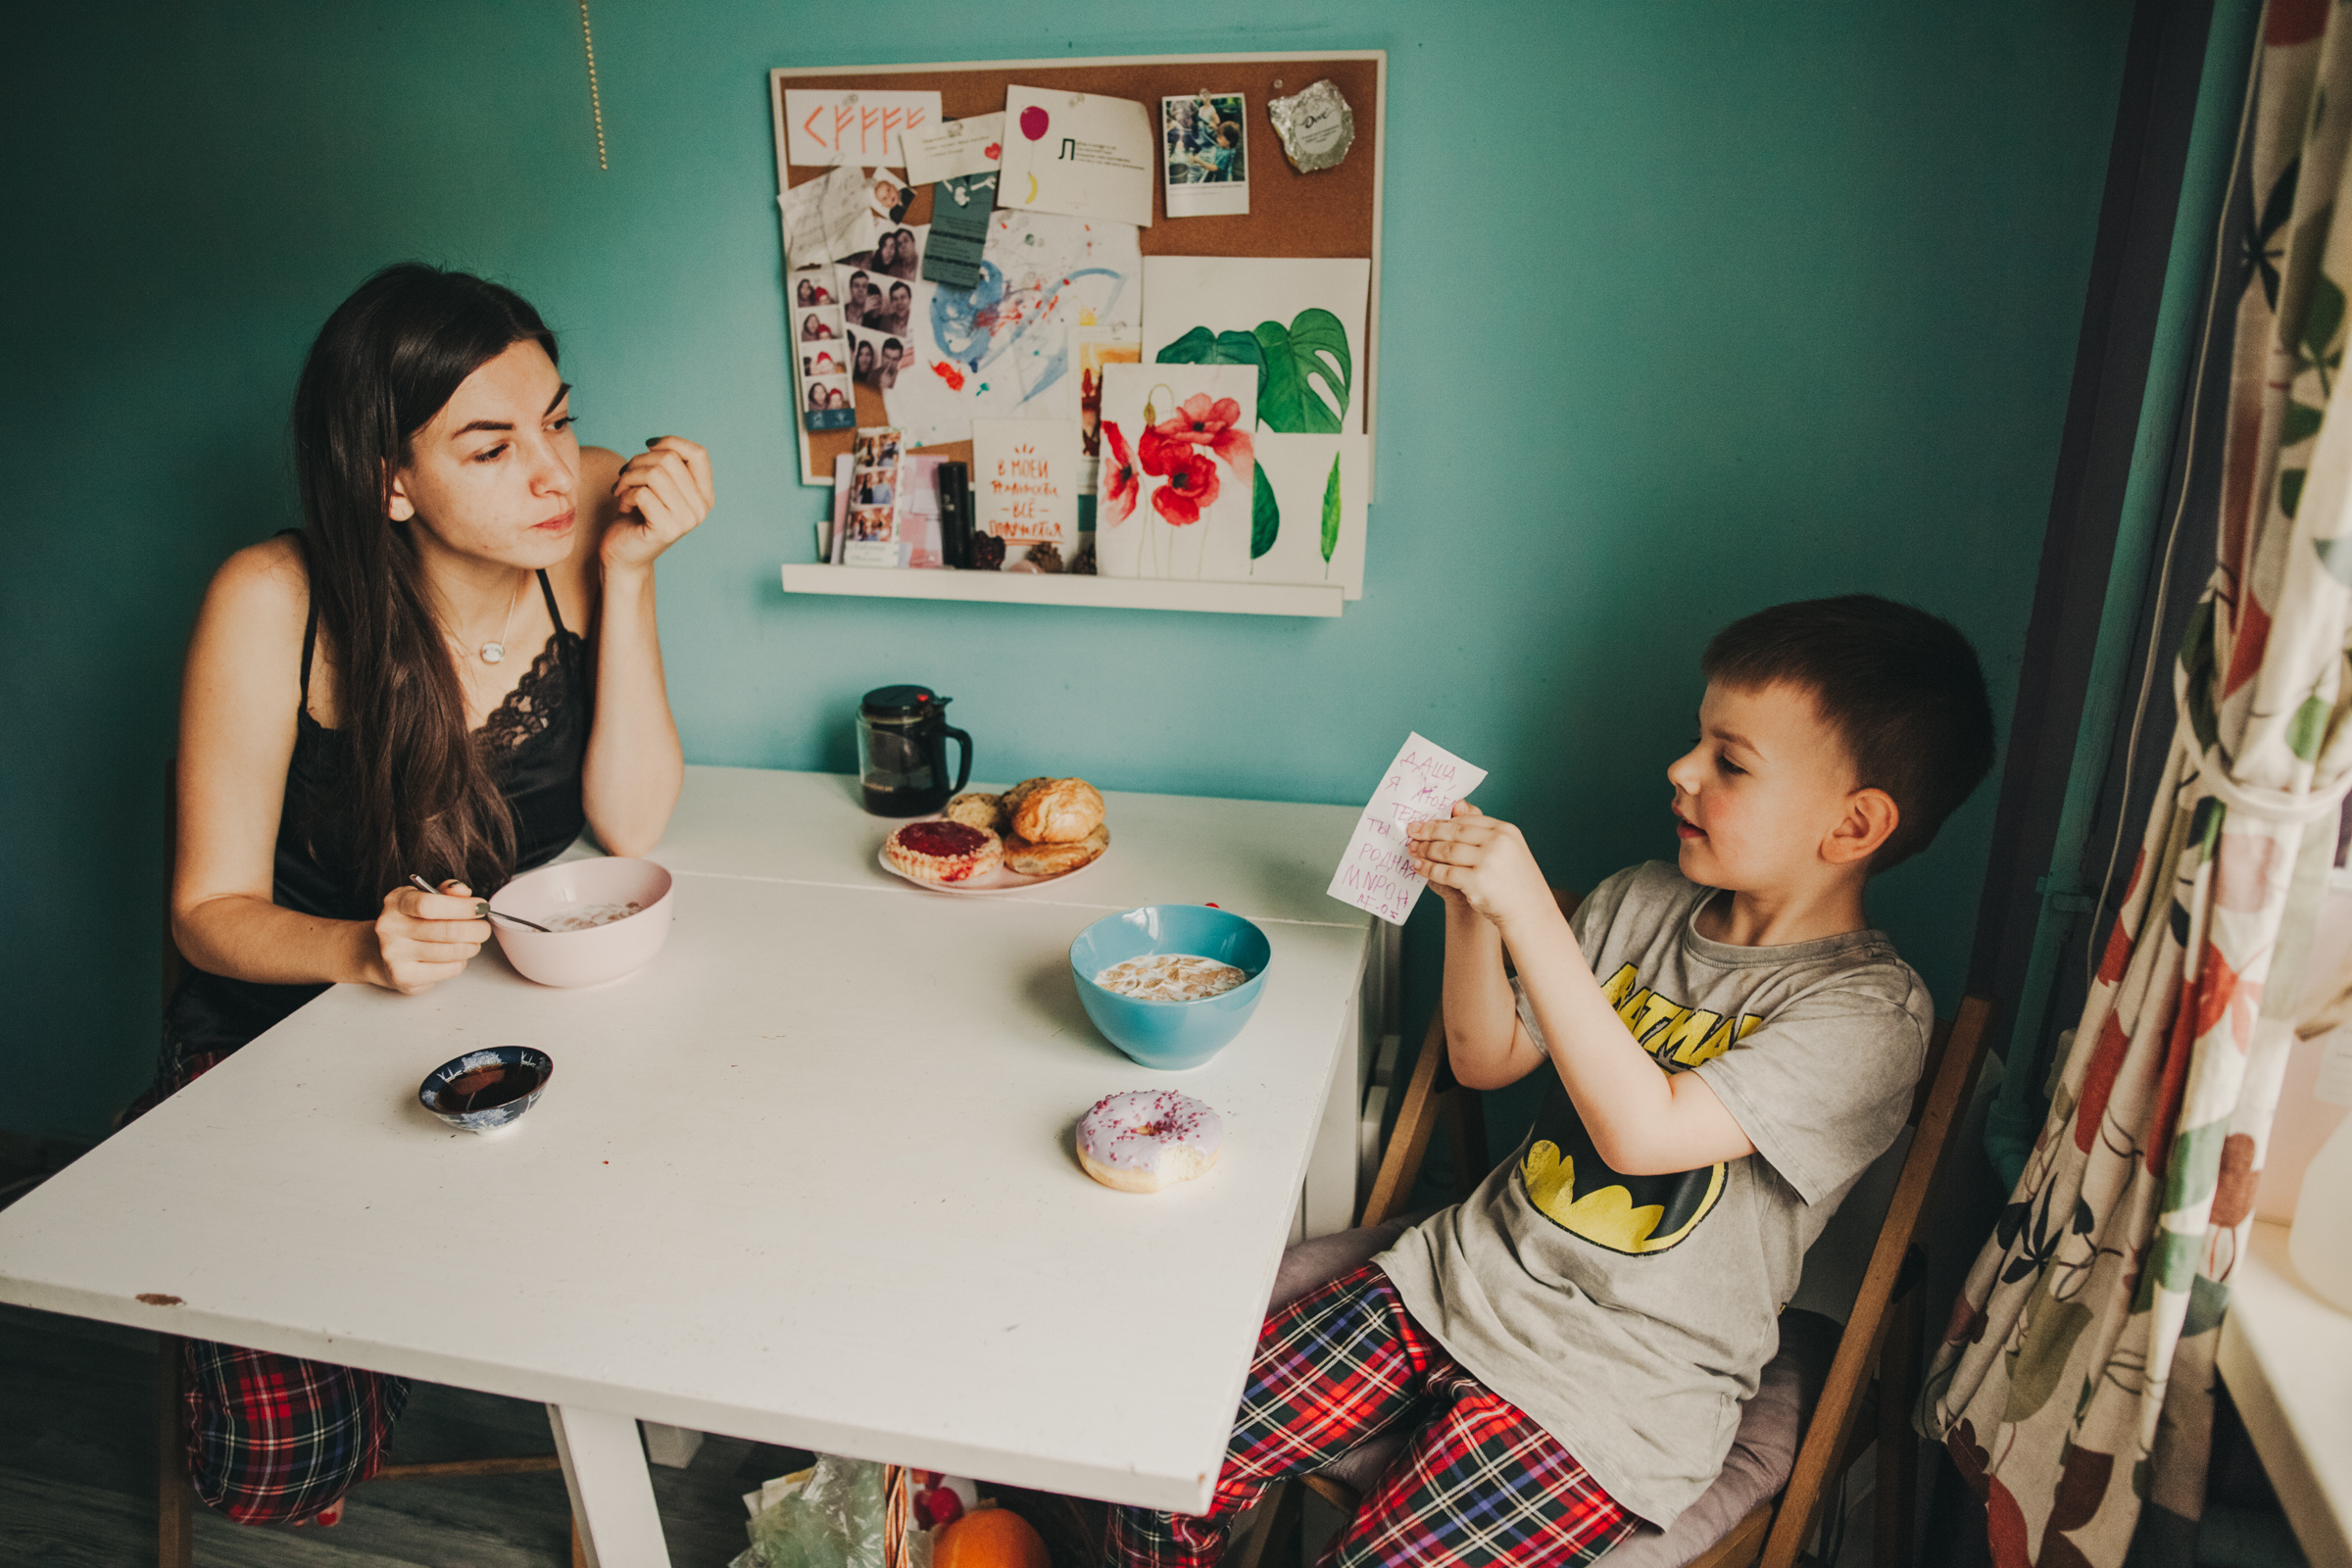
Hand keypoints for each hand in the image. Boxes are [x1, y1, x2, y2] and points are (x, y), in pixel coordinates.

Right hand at [368, 880, 488, 993]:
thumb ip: (446, 893)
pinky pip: (448, 969)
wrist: (386, 955)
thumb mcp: (426, 899)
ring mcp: (394, 954)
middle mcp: (390, 927)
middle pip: (445, 930)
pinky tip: (455, 957)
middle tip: (483, 929)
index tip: (480, 907)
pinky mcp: (403, 976)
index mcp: (396, 902)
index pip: (429, 904)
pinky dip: (460, 962)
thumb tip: (462, 891)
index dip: (461, 907)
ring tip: (472, 942)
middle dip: (475, 930)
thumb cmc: (413, 924)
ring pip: (450, 951)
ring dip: (471, 947)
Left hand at [602, 436, 713, 572]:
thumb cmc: (637, 516)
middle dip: (639, 461)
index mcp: (704, 495)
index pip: (699, 454)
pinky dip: (625, 494)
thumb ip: (666, 466)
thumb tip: (655, 443)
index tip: (648, 445)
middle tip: (624, 475)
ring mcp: (687, 520)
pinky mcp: (667, 530)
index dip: (672, 441)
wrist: (624, 556)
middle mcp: (701, 508)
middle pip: (670, 460)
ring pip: (654, 474)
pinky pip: (642, 493)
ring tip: (621, 489)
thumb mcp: (656, 486)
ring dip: (629, 477)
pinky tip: (623, 505)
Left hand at [1407, 802, 1554, 928]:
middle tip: (1412, 831)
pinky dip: (1428, 869)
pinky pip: (1444, 872)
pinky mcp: (1476, 882)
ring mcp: (1488, 862)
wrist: (1529, 912)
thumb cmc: (1514, 881)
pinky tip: (1419, 867)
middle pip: (1454, 832)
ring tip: (1413, 850)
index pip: (1467, 820)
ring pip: (1446, 851)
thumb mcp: (1506, 849)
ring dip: (1425, 850)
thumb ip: (1481, 830)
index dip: (1443, 822)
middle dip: (1429, 832)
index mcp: (1505, 830)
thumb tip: (1457, 805)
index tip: (1426, 824)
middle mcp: (1498, 842)